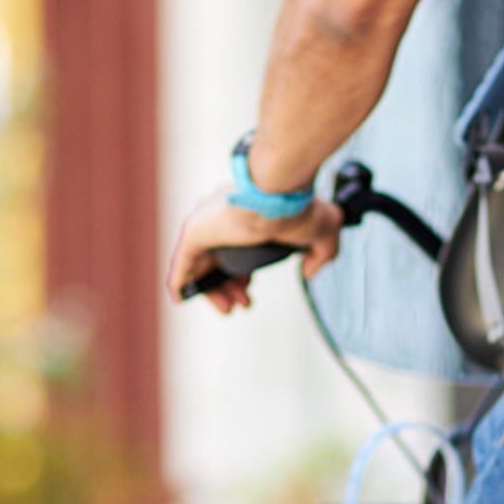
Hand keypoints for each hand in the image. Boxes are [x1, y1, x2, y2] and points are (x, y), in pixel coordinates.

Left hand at [165, 191, 343, 313]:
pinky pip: (181, 265)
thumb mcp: (324, 232)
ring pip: (201, 266)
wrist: (279, 194)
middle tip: (243, 302)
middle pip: (219, 260)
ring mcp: (207, 225)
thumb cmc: (299, 206)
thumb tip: (310, 270)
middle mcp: (225, 218)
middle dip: (231, 286)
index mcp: (249, 215)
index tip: (253, 289)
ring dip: (212, 291)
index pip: (239, 249)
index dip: (245, 274)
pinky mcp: (194, 233)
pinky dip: (179, 282)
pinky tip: (182, 297)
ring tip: (228, 308)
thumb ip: (321, 253)